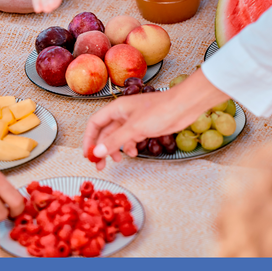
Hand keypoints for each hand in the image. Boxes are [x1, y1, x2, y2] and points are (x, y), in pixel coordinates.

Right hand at [82, 70, 230, 169]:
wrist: (183, 106)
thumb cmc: (160, 111)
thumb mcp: (134, 128)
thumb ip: (115, 141)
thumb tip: (98, 152)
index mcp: (116, 109)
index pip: (95, 123)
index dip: (89, 139)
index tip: (88, 154)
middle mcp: (123, 114)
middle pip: (105, 132)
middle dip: (102, 148)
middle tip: (99, 164)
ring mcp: (134, 121)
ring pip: (118, 137)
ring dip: (115, 149)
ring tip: (117, 161)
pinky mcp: (144, 127)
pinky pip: (131, 139)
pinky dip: (130, 147)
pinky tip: (135, 154)